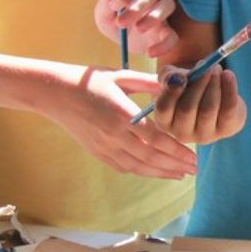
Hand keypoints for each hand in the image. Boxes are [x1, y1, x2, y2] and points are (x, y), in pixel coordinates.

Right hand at [42, 66, 196, 178]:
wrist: (55, 93)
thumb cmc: (90, 80)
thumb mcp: (121, 76)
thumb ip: (148, 82)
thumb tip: (175, 83)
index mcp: (122, 114)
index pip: (156, 138)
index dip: (177, 150)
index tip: (194, 156)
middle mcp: (113, 135)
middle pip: (150, 157)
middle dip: (175, 165)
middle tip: (194, 170)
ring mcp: (104, 146)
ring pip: (137, 167)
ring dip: (160, 173)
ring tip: (179, 175)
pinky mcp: (97, 152)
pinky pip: (123, 167)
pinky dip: (141, 171)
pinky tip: (154, 171)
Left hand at [95, 0, 178, 57]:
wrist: (125, 45)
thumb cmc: (114, 25)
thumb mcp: (104, 17)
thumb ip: (105, 3)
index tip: (113, 6)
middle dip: (137, 6)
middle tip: (121, 22)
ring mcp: (161, 14)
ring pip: (167, 5)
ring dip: (153, 17)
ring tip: (139, 29)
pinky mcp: (167, 32)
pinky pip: (173, 36)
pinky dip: (164, 45)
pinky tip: (150, 53)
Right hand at [148, 60, 246, 144]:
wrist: (218, 98)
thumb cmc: (190, 88)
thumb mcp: (174, 79)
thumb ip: (169, 76)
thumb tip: (175, 77)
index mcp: (164, 121)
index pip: (163, 109)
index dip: (172, 91)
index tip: (182, 74)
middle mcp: (181, 133)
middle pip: (187, 109)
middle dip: (198, 84)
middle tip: (206, 67)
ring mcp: (204, 135)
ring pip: (208, 108)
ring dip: (213, 84)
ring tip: (216, 69)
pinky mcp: (225, 130)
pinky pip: (228, 109)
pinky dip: (229, 89)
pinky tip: (228, 75)